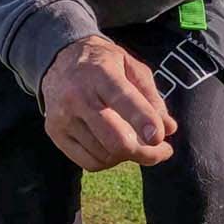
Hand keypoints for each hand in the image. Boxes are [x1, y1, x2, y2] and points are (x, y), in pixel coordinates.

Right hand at [38, 35, 177, 170]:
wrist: (59, 60)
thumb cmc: (104, 65)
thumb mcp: (131, 67)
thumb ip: (152, 96)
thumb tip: (169, 128)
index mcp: (100, 74)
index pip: (122, 99)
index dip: (143, 120)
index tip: (159, 137)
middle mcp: (77, 96)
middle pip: (114, 139)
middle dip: (145, 153)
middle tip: (163, 151)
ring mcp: (63, 117)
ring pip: (105, 155)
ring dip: (129, 156)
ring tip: (137, 142)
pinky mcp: (55, 133)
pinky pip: (89, 163)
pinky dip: (109, 161)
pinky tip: (115, 148)